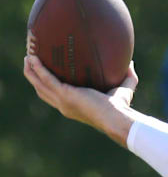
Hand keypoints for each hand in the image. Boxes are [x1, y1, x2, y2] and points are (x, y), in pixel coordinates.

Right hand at [23, 54, 138, 146]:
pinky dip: (39, 69)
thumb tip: (130, 62)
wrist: (117, 118)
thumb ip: (127, 76)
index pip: (56, 97)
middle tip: (30, 63)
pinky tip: (34, 58)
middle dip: (34, 78)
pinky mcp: (65, 94)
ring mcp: (63, 101)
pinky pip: (47, 79)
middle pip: (43, 91)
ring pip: (40, 85)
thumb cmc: (122, 108)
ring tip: (28, 57)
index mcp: (73, 106)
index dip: (48, 87)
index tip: (44, 75)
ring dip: (32, 71)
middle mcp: (65, 105)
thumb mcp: (124, 89)